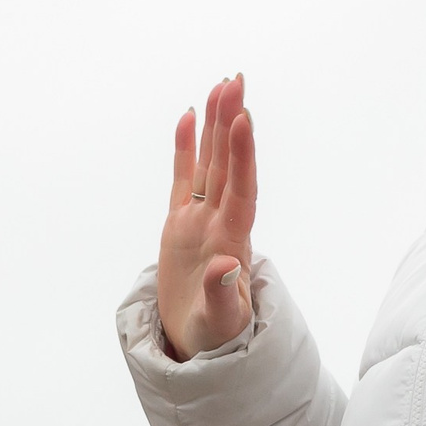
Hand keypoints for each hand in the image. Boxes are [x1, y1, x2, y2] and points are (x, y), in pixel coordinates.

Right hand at [157, 75, 256, 359]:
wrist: (199, 343)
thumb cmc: (215, 335)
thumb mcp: (220, 322)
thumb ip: (223, 295)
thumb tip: (226, 266)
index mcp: (232, 242)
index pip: (241, 190)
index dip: (243, 156)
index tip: (245, 120)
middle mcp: (220, 222)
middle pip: (228, 165)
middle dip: (232, 124)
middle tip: (236, 82)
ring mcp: (200, 220)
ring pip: (209, 164)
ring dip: (215, 126)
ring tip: (221, 86)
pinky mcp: (180, 223)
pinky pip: (183, 178)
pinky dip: (185, 148)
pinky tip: (187, 117)